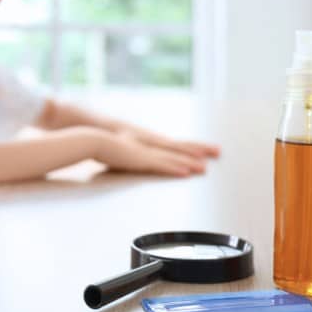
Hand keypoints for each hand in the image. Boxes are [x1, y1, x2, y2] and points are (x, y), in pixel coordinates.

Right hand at [93, 130, 207, 177]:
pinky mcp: (140, 160)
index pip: (175, 143)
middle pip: (180, 147)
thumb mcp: (122, 150)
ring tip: (205, 168)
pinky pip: (162, 165)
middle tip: (218, 151)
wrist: (93, 138)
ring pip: (174, 157)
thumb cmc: (104, 145)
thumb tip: (135, 159)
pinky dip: (174, 169)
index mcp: (149, 142)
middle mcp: (152, 144)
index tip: (206, 149)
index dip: (191, 146)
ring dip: (190, 163)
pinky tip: (185, 173)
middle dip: (199, 150)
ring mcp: (147, 151)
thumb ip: (132, 155)